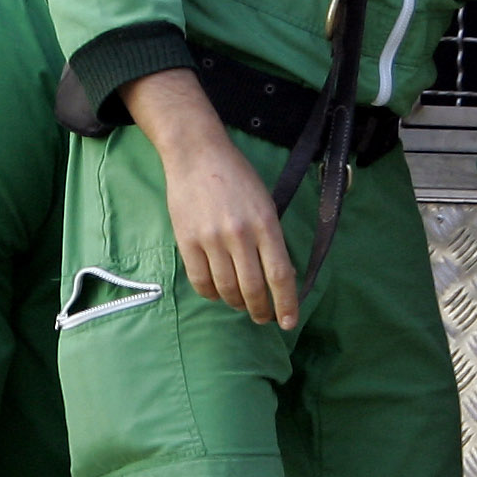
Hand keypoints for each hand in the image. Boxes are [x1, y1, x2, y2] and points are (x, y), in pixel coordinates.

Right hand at [124, 68, 298, 328]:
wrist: (196, 154)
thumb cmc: (236, 176)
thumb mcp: (265, 202)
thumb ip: (272, 238)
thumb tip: (280, 276)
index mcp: (265, 223)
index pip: (280, 275)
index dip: (286, 304)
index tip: (288, 322)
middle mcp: (240, 234)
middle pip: (253, 289)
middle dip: (261, 310)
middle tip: (263, 318)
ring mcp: (211, 239)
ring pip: (226, 289)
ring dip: (236, 304)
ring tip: (241, 305)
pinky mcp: (187, 241)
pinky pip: (200, 281)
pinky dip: (211, 293)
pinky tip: (217, 292)